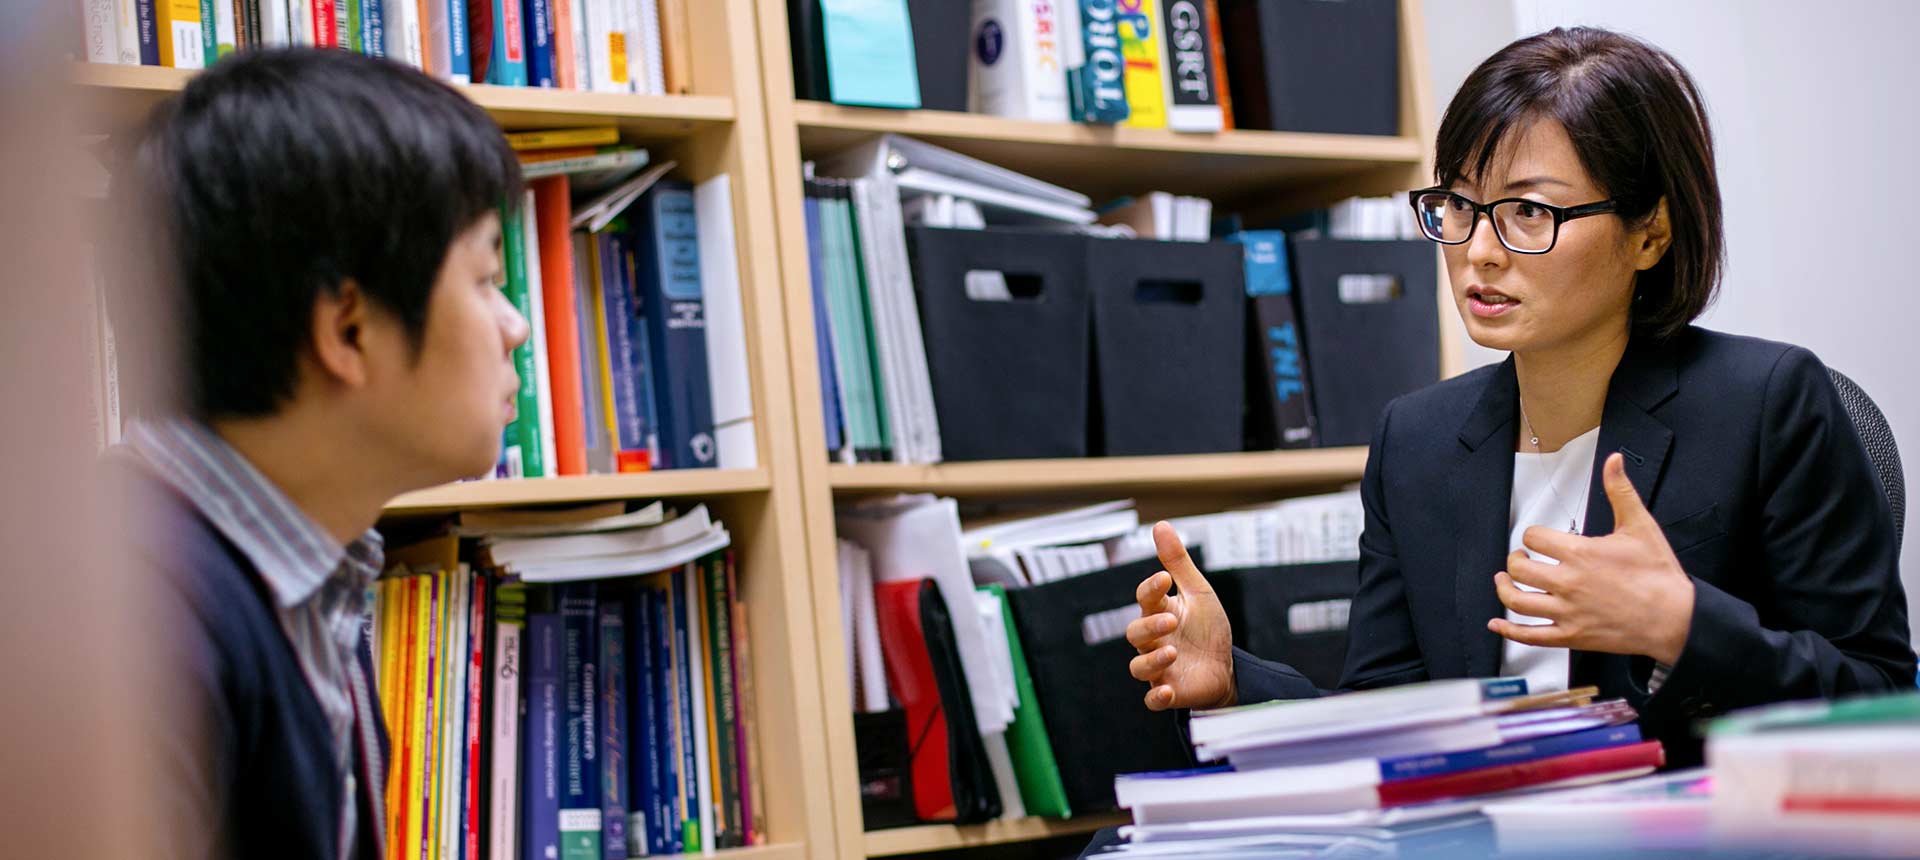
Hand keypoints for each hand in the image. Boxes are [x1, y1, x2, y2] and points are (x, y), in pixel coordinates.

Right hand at [1126, 522, 1236, 710]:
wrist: (1227, 668)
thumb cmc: (1208, 629)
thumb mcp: (1198, 593)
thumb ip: (1178, 562)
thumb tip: (1160, 525)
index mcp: (1160, 613)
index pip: (1146, 599)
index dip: (1151, 589)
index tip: (1164, 579)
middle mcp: (1154, 641)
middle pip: (1135, 633)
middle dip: (1150, 626)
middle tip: (1170, 621)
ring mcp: (1159, 668)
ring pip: (1138, 666)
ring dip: (1151, 660)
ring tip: (1172, 652)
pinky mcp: (1169, 692)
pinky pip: (1152, 699)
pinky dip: (1155, 696)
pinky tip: (1166, 690)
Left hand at [1489, 452, 1695, 664]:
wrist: (1676, 618)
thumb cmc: (1659, 574)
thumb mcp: (1640, 526)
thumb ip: (1620, 491)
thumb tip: (1614, 460)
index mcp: (1580, 553)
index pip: (1534, 538)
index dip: (1532, 536)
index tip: (1538, 540)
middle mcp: (1568, 583)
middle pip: (1520, 569)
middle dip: (1516, 560)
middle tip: (1521, 559)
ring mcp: (1568, 612)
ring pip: (1518, 602)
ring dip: (1504, 589)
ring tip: (1505, 581)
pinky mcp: (1572, 636)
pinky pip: (1531, 636)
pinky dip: (1509, 630)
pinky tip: (1497, 624)